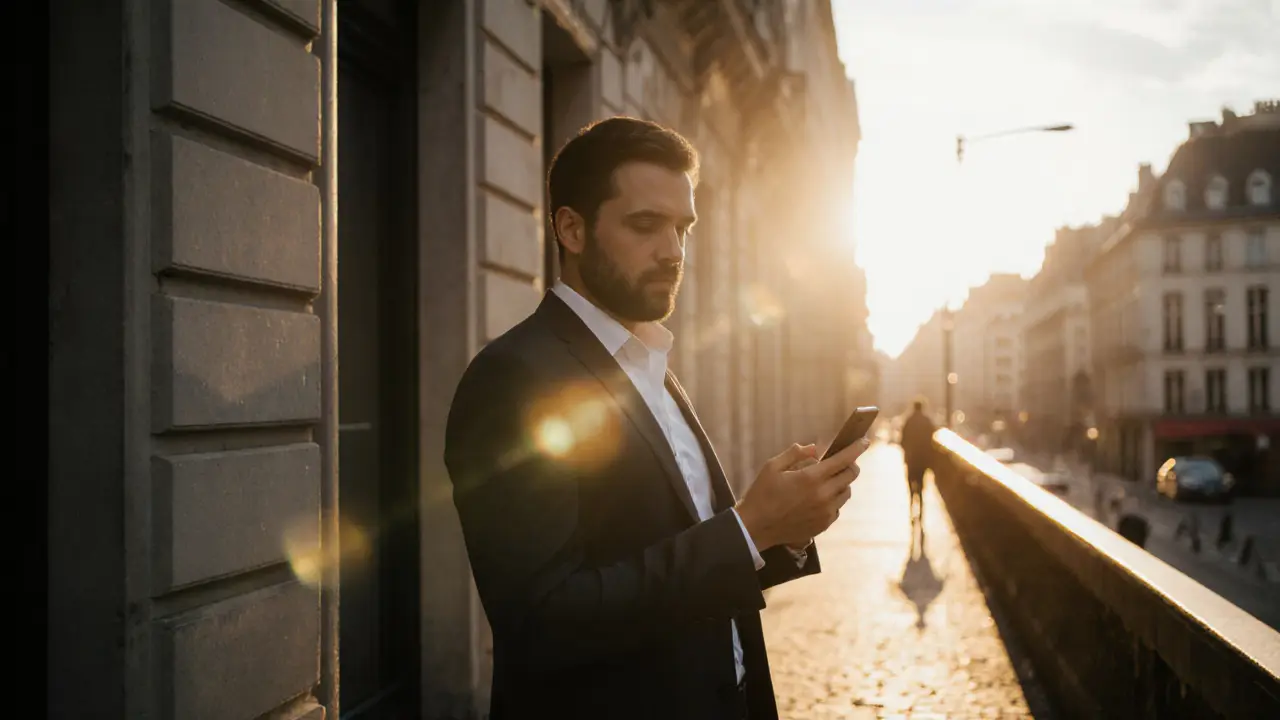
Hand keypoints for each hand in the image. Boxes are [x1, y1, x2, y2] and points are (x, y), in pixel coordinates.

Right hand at [736, 438, 869, 550]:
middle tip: (842, 460)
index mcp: (811, 478)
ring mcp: (825, 512)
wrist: (756, 528)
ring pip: (846, 492)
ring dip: (841, 483)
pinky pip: (837, 508)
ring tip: (827, 480)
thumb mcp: (772, 466)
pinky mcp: (823, 525)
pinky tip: (818, 499)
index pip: (843, 459)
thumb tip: (814, 449)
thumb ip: (795, 453)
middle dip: (851, 464)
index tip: (864, 441)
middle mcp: (823, 495)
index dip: (857, 448)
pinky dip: (833, 500)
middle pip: (851, 475)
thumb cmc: (762, 494)